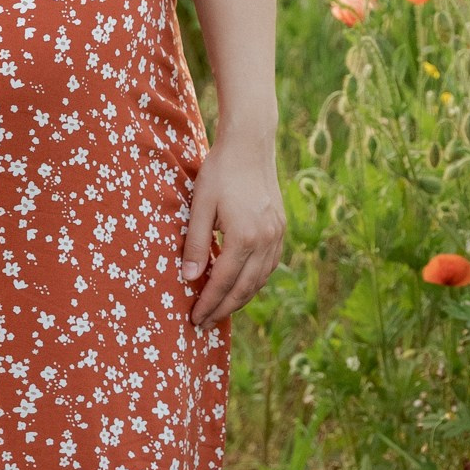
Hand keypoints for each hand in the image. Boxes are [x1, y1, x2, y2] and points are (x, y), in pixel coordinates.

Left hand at [180, 129, 283, 329]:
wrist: (250, 145)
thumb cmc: (219, 172)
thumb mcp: (199, 206)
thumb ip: (194, 243)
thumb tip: (189, 279)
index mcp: (244, 237)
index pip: (223, 282)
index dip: (208, 304)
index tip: (194, 319)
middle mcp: (265, 241)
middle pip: (243, 288)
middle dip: (223, 309)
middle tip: (204, 324)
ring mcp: (277, 236)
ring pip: (259, 281)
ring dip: (239, 299)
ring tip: (219, 310)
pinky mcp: (280, 229)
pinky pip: (268, 267)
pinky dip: (253, 282)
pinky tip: (239, 286)